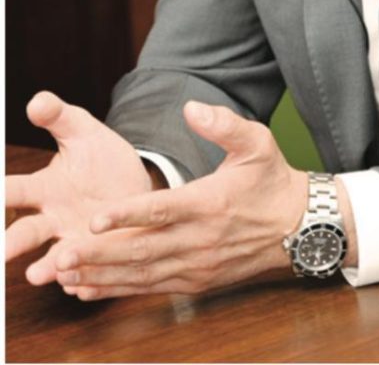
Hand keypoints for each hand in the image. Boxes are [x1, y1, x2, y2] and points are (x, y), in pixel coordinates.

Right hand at [5, 91, 151, 284]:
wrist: (137, 184)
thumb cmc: (100, 159)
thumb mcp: (83, 131)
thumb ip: (59, 117)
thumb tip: (37, 101)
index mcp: (43, 188)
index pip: (12, 190)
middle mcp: (51, 219)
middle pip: (25, 232)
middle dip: (9, 243)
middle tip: (0, 250)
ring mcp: (74, 241)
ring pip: (53, 259)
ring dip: (46, 266)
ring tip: (39, 273)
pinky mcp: (98, 257)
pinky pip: (86, 274)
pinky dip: (80, 281)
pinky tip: (78, 286)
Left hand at [50, 101, 314, 298]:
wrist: (299, 225)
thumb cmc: (273, 179)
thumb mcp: (258, 141)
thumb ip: (224, 123)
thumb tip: (191, 107)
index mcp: (210, 202)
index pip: (162, 210)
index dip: (127, 216)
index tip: (95, 219)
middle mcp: (200, 239)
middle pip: (142, 250)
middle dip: (99, 254)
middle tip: (61, 254)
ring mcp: (197, 264)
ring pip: (141, 274)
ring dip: (101, 275)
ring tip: (64, 272)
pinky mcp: (195, 281)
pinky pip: (150, 288)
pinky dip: (117, 290)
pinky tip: (88, 287)